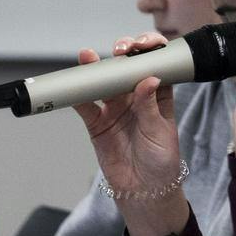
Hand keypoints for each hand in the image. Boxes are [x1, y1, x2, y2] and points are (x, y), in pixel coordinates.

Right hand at [70, 35, 184, 199]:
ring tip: (88, 57)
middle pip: (127, 68)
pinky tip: (73, 84)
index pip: (155, 65)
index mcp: (160, 95)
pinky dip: (78, 96)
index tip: (144, 45)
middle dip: (123, 54)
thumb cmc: (162, 161)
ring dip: (96, 69)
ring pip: (104, 82)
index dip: (150, 50)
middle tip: (120, 50)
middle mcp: (137, 97)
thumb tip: (148, 79)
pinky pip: (85, 106)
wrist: (145, 190)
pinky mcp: (98, 123)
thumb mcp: (160, 133)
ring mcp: (115, 108)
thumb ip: (150, 107)